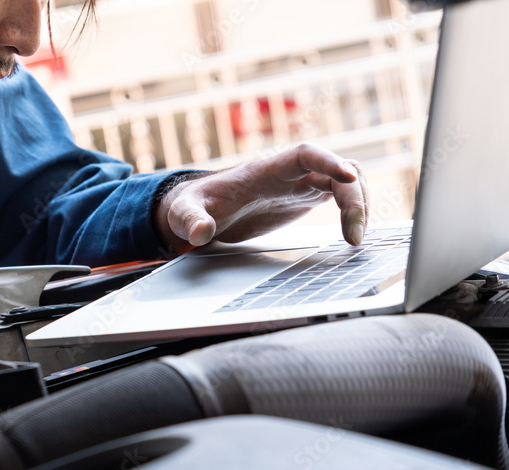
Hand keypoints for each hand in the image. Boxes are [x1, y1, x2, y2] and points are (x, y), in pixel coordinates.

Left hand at [154, 143, 368, 252]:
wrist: (202, 209)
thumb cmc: (195, 204)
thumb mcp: (184, 214)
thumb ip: (190, 220)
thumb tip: (198, 233)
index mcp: (265, 170)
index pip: (305, 155)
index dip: (329, 162)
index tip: (348, 177)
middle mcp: (289, 172)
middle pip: (337, 170)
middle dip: (354, 198)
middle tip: (353, 237)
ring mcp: (301, 183)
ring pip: (347, 182)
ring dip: (360, 205)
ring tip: (354, 240)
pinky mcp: (305, 197)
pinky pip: (342, 196)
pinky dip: (354, 212)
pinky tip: (351, 236)